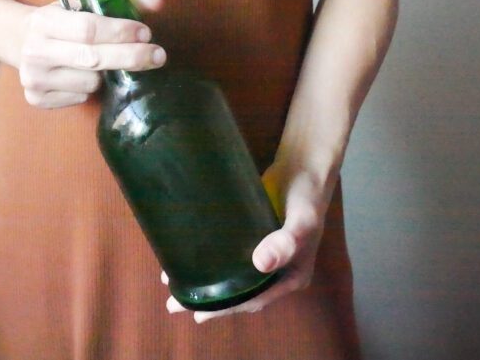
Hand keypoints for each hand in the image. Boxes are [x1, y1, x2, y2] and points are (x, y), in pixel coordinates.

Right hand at [18, 0, 165, 108]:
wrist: (18, 40)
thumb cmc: (58, 21)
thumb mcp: (80, 5)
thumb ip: (118, 3)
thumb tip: (157, 4)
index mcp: (44, 21)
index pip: (88, 29)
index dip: (120, 32)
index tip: (145, 33)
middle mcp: (35, 51)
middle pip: (93, 58)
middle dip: (130, 57)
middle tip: (157, 55)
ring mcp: (34, 78)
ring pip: (90, 82)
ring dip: (105, 74)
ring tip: (98, 62)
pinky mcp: (36, 99)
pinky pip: (80, 97)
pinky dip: (89, 88)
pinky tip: (80, 75)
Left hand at [163, 158, 337, 322]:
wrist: (304, 165)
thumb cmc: (307, 197)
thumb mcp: (303, 220)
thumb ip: (287, 241)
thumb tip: (261, 263)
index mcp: (291, 276)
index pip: (255, 299)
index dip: (227, 308)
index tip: (199, 314)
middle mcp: (277, 270)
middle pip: (240, 292)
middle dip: (210, 300)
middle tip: (174, 305)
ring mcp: (264, 253)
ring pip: (233, 274)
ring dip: (207, 281)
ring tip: (173, 283)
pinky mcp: (252, 236)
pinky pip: (230, 253)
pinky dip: (211, 258)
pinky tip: (189, 255)